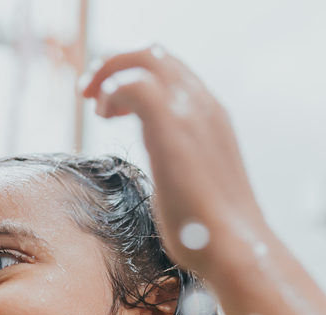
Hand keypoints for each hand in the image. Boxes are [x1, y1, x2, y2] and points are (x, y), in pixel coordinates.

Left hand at [80, 49, 265, 277]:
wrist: (235, 247)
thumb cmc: (213, 232)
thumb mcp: (197, 186)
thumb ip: (182, 167)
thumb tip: (169, 182)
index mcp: (212, 117)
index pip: (172, 72)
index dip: (136, 76)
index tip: (112, 104)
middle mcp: (204, 105)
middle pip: (156, 54)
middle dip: (115, 65)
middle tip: (90, 94)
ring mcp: (190, 111)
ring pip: (144, 58)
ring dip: (109, 73)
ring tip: (94, 104)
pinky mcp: (170, 123)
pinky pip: (132, 82)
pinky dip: (111, 91)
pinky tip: (105, 118)